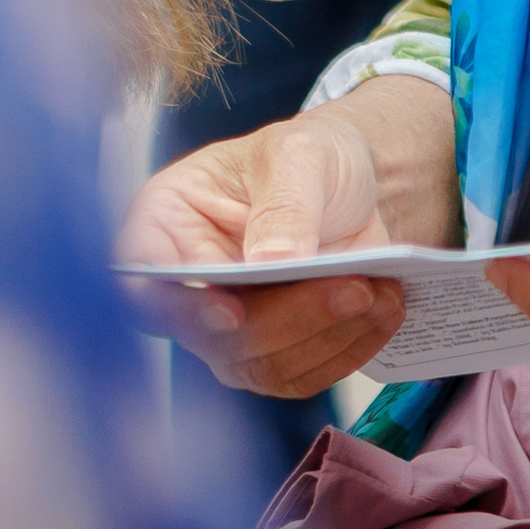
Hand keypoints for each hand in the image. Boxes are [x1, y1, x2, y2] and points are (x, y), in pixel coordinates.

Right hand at [115, 111, 405, 397]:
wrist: (352, 180)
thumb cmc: (310, 155)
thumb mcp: (300, 153)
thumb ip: (284, 204)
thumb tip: (269, 261)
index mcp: (166, 221)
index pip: (144, 279)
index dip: (178, 304)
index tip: (228, 312)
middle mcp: (186, 284)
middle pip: (213, 334)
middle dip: (288, 317)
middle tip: (353, 288)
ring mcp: (227, 326)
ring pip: (261, 364)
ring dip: (326, 336)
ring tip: (379, 294)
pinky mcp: (273, 350)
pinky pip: (302, 375)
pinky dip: (348, 349)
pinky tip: (385, 310)